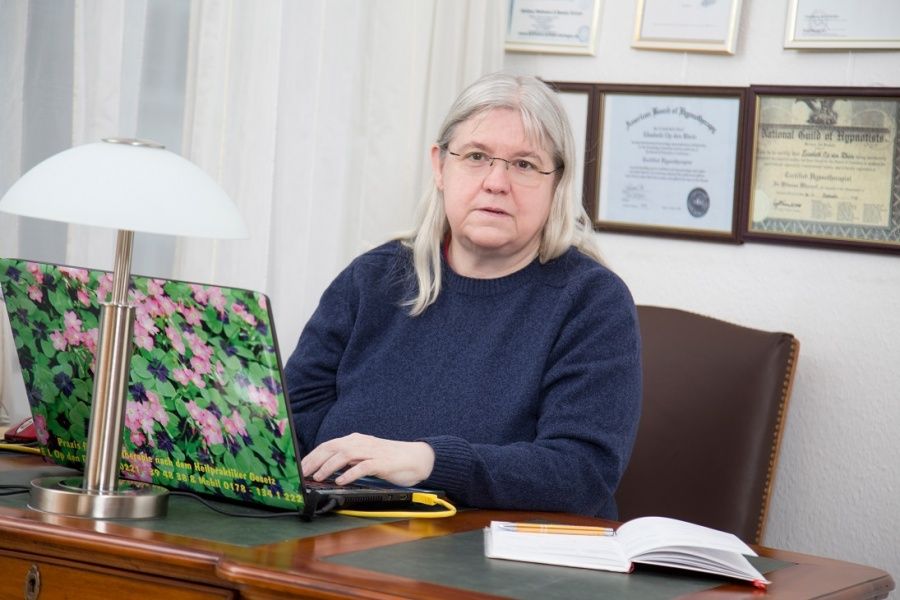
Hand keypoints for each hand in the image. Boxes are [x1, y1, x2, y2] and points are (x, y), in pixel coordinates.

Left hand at [301, 433, 434, 487]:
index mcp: (356, 440)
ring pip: (345, 455)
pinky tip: (341, 481)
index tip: (300, 467)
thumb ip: (350, 460)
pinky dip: (350, 473)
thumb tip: (328, 469)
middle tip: (303, 473)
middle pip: (333, 447)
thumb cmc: (391, 459)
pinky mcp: (382, 462)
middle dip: (315, 460)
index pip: (329, 445)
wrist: (417, 458)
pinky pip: (363, 466)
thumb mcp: (366, 456)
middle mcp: (362, 443)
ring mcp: (372, 451)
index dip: (313, 455)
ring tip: (318, 477)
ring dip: (329, 466)